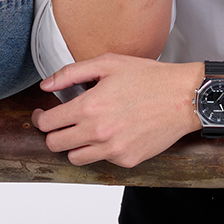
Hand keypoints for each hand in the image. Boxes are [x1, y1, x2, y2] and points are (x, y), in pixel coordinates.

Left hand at [32, 54, 202, 167]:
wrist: (183, 98)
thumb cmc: (148, 77)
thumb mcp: (107, 63)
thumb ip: (71, 73)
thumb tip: (46, 85)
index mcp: (89, 106)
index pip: (48, 123)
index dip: (40, 118)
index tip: (42, 115)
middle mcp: (98, 132)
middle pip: (55, 144)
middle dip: (52, 133)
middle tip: (60, 123)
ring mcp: (113, 149)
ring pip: (75, 157)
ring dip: (74, 145)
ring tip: (84, 130)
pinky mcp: (127, 160)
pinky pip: (102, 160)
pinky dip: (102, 149)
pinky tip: (113, 132)